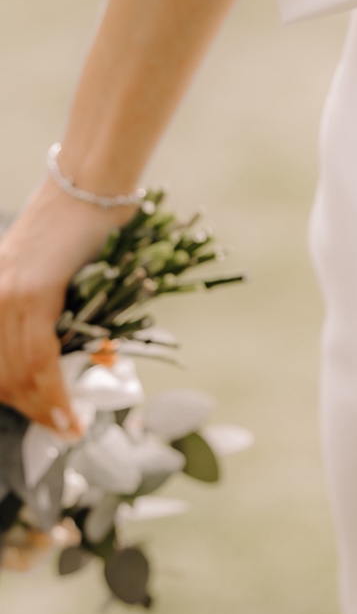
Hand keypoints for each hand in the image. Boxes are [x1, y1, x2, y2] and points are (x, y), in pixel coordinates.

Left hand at [0, 177, 131, 435]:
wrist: (90, 185)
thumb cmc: (83, 225)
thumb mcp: (57, 277)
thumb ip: (58, 318)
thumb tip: (85, 361)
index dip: (14, 398)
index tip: (42, 420)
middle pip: (0, 375)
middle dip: (29, 410)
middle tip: (60, 428)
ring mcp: (7, 295)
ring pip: (16, 373)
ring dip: (43, 409)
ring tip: (67, 426)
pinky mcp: (31, 292)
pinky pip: (38, 359)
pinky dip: (54, 393)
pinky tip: (68, 413)